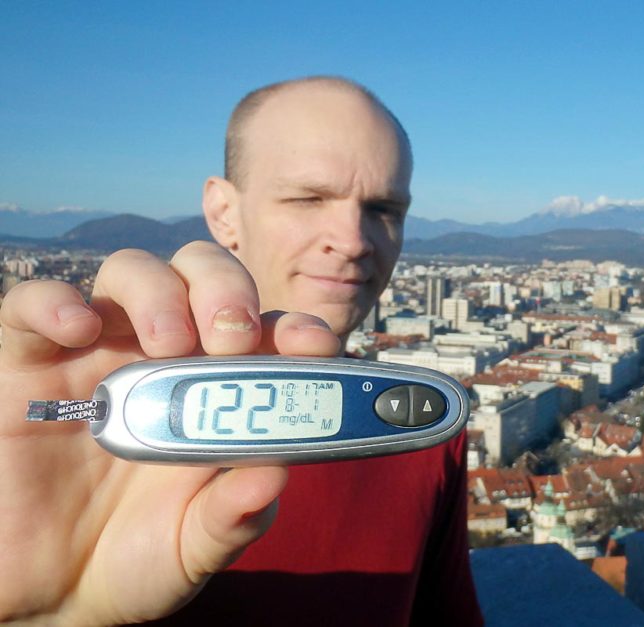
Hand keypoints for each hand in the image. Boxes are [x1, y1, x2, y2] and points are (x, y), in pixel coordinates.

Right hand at [0, 242, 340, 624]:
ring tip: (168, 343)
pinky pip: (34, 305)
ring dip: (161, 293)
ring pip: (133, 272)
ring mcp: (100, 353)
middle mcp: (168, 357)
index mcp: (223, 390)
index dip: (297, 328)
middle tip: (231, 339)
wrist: (54, 592)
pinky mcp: (30, 363)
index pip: (269, 332)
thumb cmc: (140, 556)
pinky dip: (57, 303)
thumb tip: (274, 476)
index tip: (311, 346)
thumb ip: (235, 515)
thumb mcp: (197, 546)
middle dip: (227, 293)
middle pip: (205, 277)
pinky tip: (79, 330)